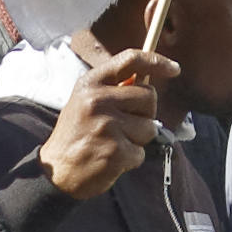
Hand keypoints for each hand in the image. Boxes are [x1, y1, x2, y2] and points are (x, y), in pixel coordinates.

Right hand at [34, 37, 167, 201]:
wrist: (56, 172)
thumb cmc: (77, 135)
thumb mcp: (86, 101)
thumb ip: (114, 88)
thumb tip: (149, 77)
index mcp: (91, 83)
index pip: (130, 60)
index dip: (157, 61)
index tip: (175, 69)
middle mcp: (98, 100)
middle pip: (149, 97)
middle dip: (145, 113)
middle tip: (124, 125)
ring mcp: (107, 126)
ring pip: (150, 127)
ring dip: (138, 139)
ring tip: (114, 143)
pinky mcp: (115, 151)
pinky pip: (141, 152)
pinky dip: (131, 159)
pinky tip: (112, 159)